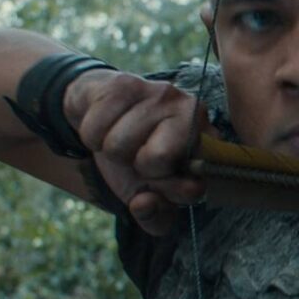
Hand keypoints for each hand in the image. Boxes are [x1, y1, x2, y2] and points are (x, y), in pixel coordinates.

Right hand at [65, 69, 212, 234]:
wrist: (101, 113)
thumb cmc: (133, 157)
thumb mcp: (147, 194)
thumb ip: (154, 216)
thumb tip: (145, 203)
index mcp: (207, 145)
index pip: (192, 188)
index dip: (168, 192)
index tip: (159, 183)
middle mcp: (192, 113)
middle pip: (152, 162)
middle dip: (135, 167)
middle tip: (138, 156)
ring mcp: (160, 93)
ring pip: (117, 146)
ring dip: (110, 151)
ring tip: (121, 136)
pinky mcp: (126, 83)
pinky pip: (95, 130)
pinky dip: (91, 135)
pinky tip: (106, 122)